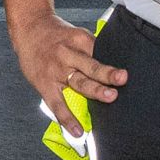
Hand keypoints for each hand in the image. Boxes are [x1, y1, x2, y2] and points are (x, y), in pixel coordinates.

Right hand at [9, 11, 126, 136]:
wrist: (29, 29)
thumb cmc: (56, 34)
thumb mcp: (76, 34)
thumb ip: (92, 48)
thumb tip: (112, 65)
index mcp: (79, 39)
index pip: (101, 50)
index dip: (114, 61)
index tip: (129, 71)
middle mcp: (68, 54)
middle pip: (91, 65)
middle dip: (107, 73)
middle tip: (122, 79)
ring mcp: (56, 70)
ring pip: (78, 83)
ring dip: (95, 91)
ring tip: (109, 98)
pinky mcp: (45, 85)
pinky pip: (58, 104)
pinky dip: (68, 118)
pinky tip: (77, 130)